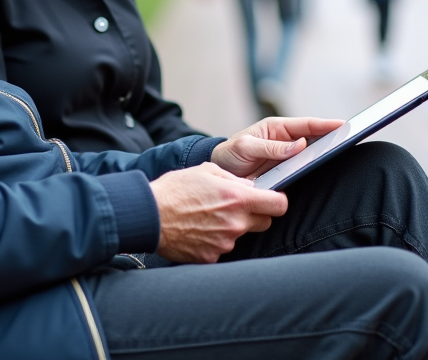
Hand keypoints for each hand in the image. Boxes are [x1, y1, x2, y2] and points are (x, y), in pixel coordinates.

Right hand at [149, 163, 287, 263]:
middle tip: (235, 208)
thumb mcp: (207, 171)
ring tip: (207, 218)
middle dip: (255, 215)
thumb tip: (250, 186)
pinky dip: (214, 241)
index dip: (277, 201)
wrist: (148, 215)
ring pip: (241, 235)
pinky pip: (222, 248)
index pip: (279, 205)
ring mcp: (225, 243)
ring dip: (231, 227)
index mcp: (238, 199)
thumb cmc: (175, 189)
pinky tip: (199, 231)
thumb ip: (234, 178)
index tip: (271, 200)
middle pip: (265, 223)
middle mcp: (235, 223)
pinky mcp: (211, 257)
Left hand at [210, 117, 343, 179]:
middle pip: (314, 138)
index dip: (325, 124)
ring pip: (312, 155)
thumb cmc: (230, 154)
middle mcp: (285, 142)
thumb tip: (299, 145)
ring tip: (344, 156)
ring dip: (326, 156)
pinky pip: (304, 171)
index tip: (344, 124)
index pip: (305, 125)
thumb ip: (270, 147)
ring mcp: (287, 158)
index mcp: (276, 128)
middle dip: (333, 137)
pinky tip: (326, 175)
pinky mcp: (286, 174)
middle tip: (352, 138)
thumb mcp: (245, 147)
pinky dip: (315, 171)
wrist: (220, 176)